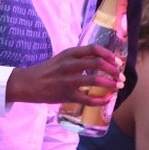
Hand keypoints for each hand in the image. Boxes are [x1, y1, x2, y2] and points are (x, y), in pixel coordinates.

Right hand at [5, 44, 123, 104]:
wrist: (28, 84)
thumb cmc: (47, 70)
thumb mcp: (62, 58)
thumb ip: (79, 58)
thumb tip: (102, 61)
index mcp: (69, 53)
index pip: (94, 49)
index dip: (109, 55)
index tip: (117, 61)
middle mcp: (69, 64)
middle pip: (97, 63)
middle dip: (113, 70)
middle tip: (120, 76)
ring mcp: (68, 80)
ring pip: (95, 80)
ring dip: (110, 84)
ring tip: (118, 87)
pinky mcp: (66, 95)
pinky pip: (88, 99)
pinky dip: (100, 100)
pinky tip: (106, 100)